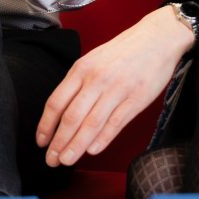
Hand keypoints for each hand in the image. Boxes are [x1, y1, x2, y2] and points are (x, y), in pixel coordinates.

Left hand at [35, 8, 195, 166]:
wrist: (158, 37)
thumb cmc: (124, 51)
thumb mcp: (93, 60)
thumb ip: (78, 84)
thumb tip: (62, 113)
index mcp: (81, 69)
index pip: (56, 102)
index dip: (46, 126)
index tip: (41, 142)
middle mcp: (96, 79)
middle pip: (71, 117)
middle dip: (58, 142)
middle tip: (51, 160)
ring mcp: (117, 89)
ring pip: (91, 124)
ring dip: (76, 146)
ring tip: (66, 161)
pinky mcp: (137, 99)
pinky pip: (115, 123)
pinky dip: (102, 139)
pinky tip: (92, 151)